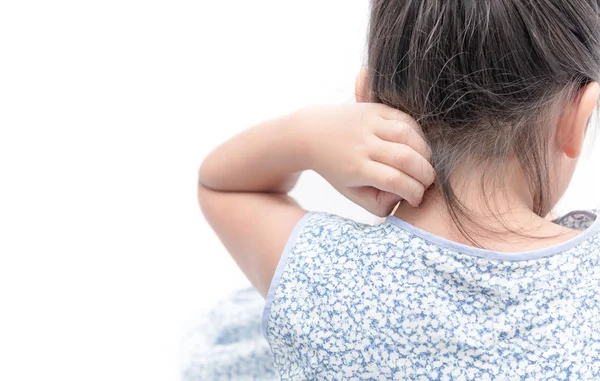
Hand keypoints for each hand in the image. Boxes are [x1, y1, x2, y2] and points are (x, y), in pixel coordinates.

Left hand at [299, 103, 434, 216]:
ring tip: (423, 165)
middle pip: (407, 159)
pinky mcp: (376, 109)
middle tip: (427, 183)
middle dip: (426, 175)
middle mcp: (363, 144)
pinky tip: (417, 148)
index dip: (414, 192)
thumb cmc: (336, 169)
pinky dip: (419, 135)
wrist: (312, 133)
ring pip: (410, 136)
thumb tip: (404, 198)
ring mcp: (370, 123)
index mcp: (356, 168)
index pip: (395, 181)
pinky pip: (407, 120)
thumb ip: (378, 203)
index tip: (416, 199)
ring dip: (426, 153)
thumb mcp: (351, 193)